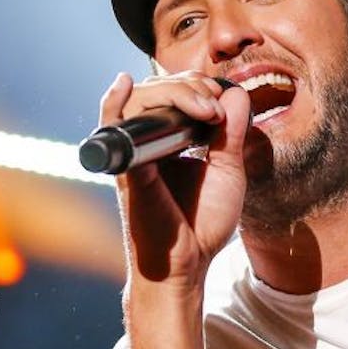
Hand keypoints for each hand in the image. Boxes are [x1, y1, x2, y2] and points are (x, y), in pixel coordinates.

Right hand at [98, 71, 251, 289]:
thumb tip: (236, 92)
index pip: (175, 93)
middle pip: (157, 90)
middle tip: (214, 108)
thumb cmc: (202, 224)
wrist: (189, 264)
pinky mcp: (128, 169)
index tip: (223, 100)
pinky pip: (111, 129)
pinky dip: (113, 103)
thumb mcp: (227, 170)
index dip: (197, 86)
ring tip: (203, 109)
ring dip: (173, 94)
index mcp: (170, 141)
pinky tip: (124, 84)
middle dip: (190, 87)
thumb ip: (231, 132)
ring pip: (139, 100)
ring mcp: (134, 153)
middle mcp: (147, 142)